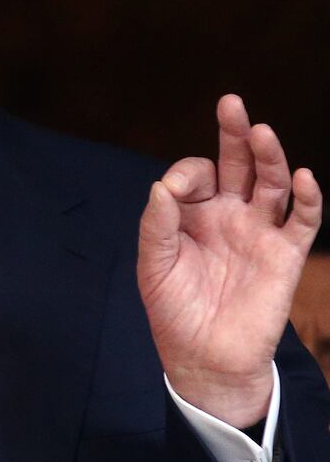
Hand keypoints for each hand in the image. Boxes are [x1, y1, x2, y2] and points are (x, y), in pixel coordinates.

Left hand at [138, 94, 322, 426]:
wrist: (204, 357)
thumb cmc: (174, 309)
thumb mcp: (153, 266)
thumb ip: (157, 225)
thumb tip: (161, 186)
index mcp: (193, 213)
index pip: (196, 174)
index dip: (187, 173)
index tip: (175, 191)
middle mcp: (229, 214)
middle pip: (238, 164)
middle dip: (234, 134)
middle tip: (231, 103)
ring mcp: (259, 231)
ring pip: (270, 184)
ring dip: (269, 157)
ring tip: (261, 132)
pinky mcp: (284, 254)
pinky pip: (302, 221)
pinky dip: (307, 198)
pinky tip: (303, 177)